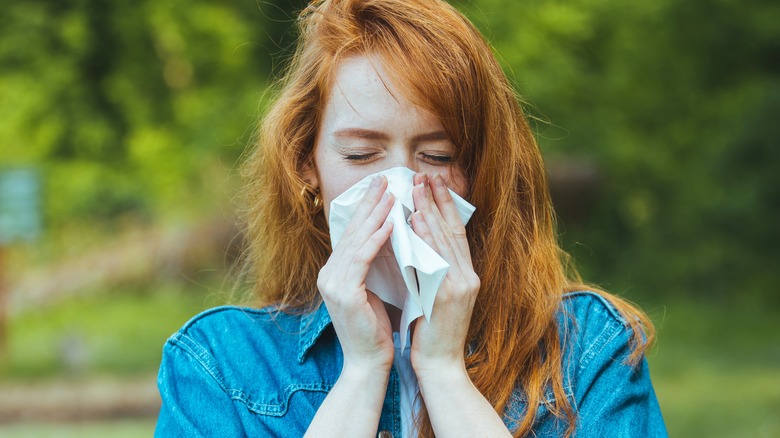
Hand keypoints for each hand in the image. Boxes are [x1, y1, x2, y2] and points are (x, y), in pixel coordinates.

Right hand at [317, 175, 395, 372]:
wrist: (368, 364)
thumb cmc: (377, 329)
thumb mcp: (375, 290)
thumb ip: (375, 265)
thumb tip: (391, 236)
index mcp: (335, 273)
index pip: (351, 234)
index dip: (366, 209)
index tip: (381, 188)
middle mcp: (329, 274)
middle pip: (351, 231)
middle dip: (369, 203)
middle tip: (384, 179)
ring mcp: (333, 283)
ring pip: (357, 240)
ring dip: (375, 214)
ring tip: (391, 193)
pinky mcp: (344, 292)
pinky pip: (362, 258)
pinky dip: (377, 239)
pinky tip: (390, 223)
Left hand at [409, 173, 480, 375]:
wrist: (439, 364)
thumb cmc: (432, 332)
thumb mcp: (435, 295)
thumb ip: (431, 270)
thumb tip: (416, 241)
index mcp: (466, 275)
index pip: (456, 233)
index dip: (445, 206)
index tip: (434, 183)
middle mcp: (468, 276)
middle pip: (453, 230)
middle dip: (439, 200)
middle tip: (426, 174)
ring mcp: (461, 285)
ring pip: (446, 240)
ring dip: (431, 210)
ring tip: (419, 187)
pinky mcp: (449, 295)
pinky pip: (436, 259)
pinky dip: (426, 237)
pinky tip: (415, 220)